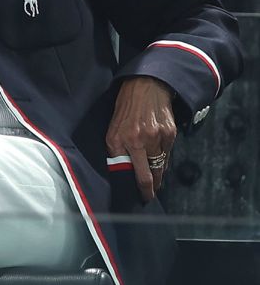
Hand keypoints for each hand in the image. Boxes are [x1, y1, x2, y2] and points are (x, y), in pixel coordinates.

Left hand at [106, 76, 176, 201]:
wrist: (145, 87)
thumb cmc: (125, 108)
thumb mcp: (112, 129)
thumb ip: (116, 150)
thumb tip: (121, 169)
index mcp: (126, 140)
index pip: (139, 175)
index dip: (143, 190)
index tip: (144, 197)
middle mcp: (144, 140)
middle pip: (153, 174)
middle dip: (152, 188)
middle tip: (149, 194)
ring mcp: (160, 137)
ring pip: (161, 165)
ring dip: (158, 173)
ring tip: (154, 178)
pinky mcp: (171, 133)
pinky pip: (167, 154)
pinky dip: (162, 158)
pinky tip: (157, 157)